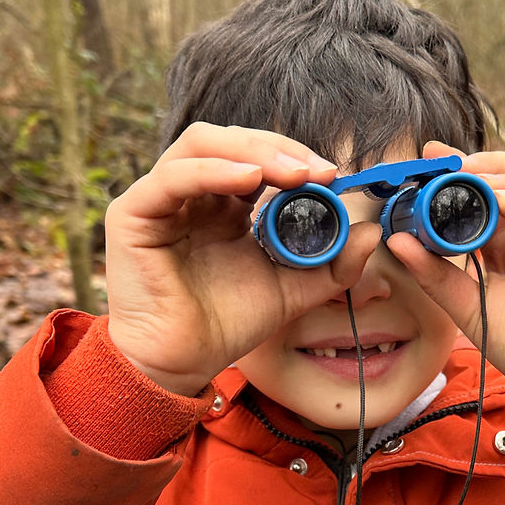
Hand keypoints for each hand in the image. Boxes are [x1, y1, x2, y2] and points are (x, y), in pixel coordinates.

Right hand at [105, 123, 380, 396]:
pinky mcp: (133, 213)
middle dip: (280, 148)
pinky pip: (172, 177)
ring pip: (202, 144)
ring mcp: (162, 199)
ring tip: (291, 172)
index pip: (259, 157)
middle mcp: (194, 193)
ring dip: (253, 150)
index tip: (333, 174)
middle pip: (233, 141)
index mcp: (226, 204)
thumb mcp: (294, 289)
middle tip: (318, 170)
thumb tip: (371, 232)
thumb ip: (333, 264)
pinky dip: (213, 170)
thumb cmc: (229, 323)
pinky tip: (249, 179)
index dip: (296, 158)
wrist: (184, 364)